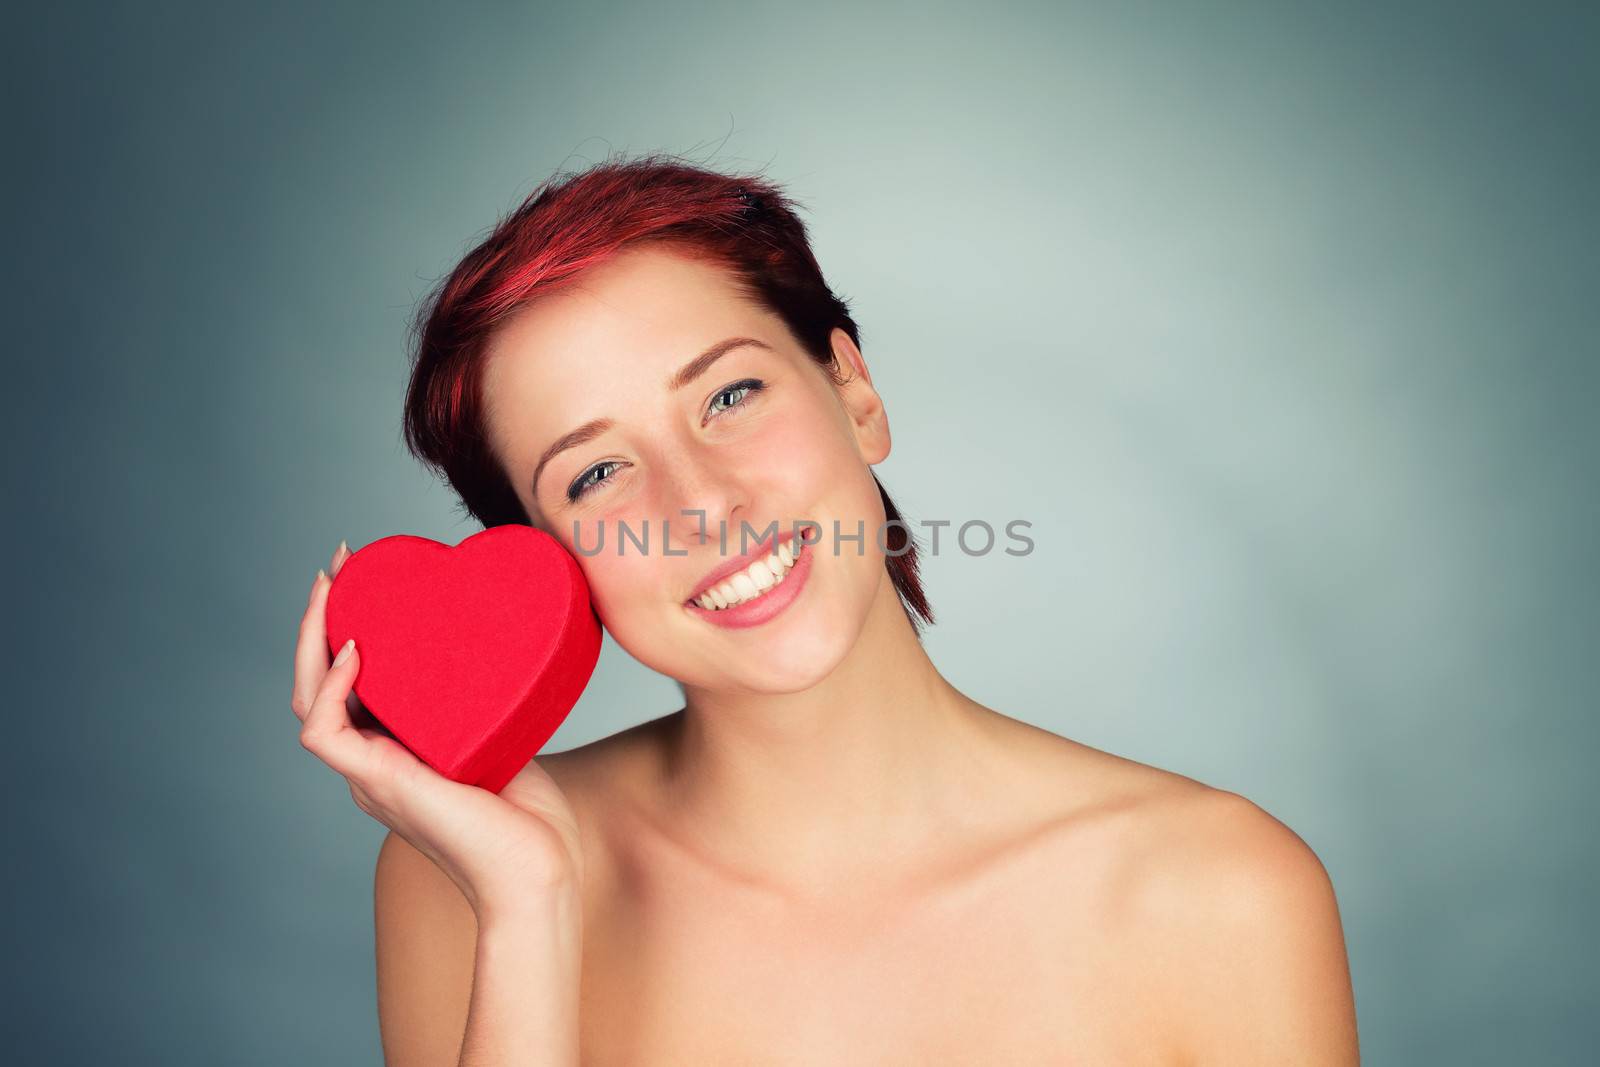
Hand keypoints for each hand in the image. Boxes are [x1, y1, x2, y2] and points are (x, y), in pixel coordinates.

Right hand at [292, 540, 583, 916]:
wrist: (536, 874)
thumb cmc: (532, 822)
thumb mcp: (506, 741)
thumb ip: (494, 707)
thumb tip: (519, 651)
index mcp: (395, 753)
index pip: (350, 684)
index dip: (347, 629)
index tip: (367, 575)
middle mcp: (372, 763)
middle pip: (317, 682)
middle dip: (321, 618)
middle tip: (341, 563)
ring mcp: (368, 776)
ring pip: (306, 699)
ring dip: (312, 639)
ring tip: (331, 587)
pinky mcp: (377, 786)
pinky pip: (325, 732)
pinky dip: (331, 687)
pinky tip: (353, 651)